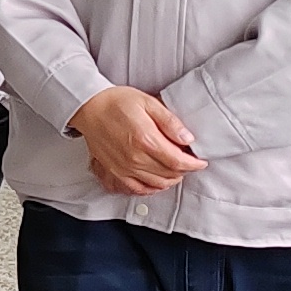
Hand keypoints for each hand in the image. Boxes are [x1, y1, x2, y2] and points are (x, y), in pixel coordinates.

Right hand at [72, 86, 203, 194]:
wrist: (88, 107)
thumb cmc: (116, 102)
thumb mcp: (148, 103)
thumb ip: (170, 121)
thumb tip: (188, 138)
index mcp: (146, 140)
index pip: (178, 161)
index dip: (194, 164)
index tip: (201, 161)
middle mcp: (135, 158)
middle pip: (170, 174)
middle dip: (184, 170)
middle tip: (189, 162)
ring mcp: (124, 168)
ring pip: (157, 184)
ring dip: (171, 179)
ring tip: (176, 170)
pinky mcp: (115, 172)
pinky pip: (138, 189)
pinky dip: (152, 188)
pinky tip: (158, 181)